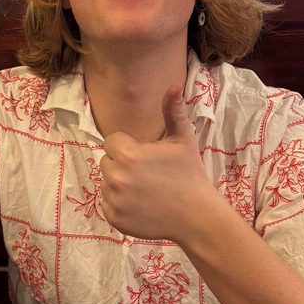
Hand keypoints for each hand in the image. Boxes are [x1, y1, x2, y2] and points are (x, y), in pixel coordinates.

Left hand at [99, 86, 215, 241]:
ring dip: (119, 185)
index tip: (145, 156)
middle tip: (147, 174)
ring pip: (106, 184)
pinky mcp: (114, 219)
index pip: (112, 142)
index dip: (128, 147)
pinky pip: (107, 204)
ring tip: (145, 190)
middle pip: (106, 162)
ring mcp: (113, 200)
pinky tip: (141, 205)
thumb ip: (172, 111)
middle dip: (122, 165)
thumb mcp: (183, 139)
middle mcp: (115, 177)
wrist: (196, 216)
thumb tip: (173, 85)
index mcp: (127, 154)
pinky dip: (119, 205)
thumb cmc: (190, 174)